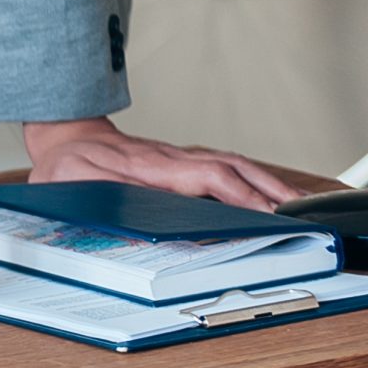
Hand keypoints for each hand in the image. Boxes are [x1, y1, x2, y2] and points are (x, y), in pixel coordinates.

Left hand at [22, 117, 303, 210]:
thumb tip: (128, 230)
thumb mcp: (68, 185)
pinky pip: (226, 168)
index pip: (205, 176)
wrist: (65, 137)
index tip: (265, 211)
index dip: (238, 193)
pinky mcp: (183, 163)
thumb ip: (94, 204)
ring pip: (234, 165)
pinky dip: (255, 180)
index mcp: (149, 166)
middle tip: (302, 213)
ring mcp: (180, 159)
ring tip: (302, 206)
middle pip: (231, 168)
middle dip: (268, 190)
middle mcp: (172, 159)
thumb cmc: (67, 166)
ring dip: (268, 184)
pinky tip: (273, 195)